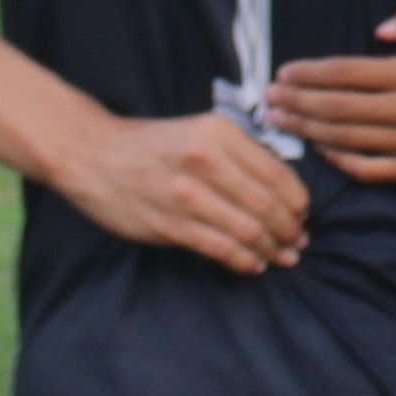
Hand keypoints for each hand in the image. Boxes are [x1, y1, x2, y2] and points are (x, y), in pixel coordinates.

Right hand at [49, 111, 314, 273]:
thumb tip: (283, 191)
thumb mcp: (199, 131)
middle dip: (290, 229)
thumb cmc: (152, 146)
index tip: (302, 215)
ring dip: (272, 248)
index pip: (278, 173)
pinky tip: (253, 264)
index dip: (298, 202)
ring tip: (281, 256)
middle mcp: (206, 160)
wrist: (93, 154)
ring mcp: (187, 194)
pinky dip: (245, 260)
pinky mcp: (170, 224)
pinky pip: (221, 249)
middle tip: (297, 242)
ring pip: (248, 230)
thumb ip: (239, 154)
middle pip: (268, 205)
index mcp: (219, 133)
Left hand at [270, 0, 395, 183]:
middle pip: (340, 108)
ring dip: (308, 131)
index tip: (285, 73)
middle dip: (298, 103)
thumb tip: (378, 28)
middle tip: (267, 100)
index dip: (313, 73)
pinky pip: (371, 169)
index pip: (350, 73)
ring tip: (279, 123)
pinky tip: (320, 150)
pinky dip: (341, 160)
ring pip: (348, 139)